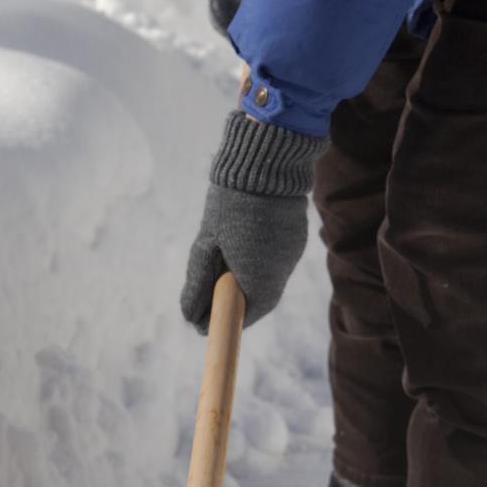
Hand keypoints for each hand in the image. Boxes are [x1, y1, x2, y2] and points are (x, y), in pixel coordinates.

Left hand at [179, 113, 326, 332]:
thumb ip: (199, 284)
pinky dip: (261, 259)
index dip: (228, 320)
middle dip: (239, 299)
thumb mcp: (206, 245)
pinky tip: (247, 243)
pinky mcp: (295, 239)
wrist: (267, 164)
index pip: (248, 314)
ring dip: (250, 277)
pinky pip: (277, 259)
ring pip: (270, 277)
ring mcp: (291, 254)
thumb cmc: (230, 205)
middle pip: (261, 298)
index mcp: (259, 278)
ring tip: (229, 260)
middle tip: (214, 291)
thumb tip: (191, 317)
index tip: (210, 322)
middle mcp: (281, 272)